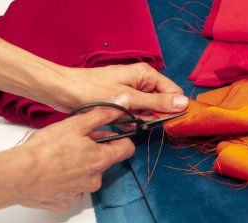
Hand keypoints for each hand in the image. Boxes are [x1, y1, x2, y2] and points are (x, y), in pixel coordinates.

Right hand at [13, 93, 133, 210]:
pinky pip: (71, 189)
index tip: (113, 134)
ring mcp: (79, 193)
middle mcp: (95, 180)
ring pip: (87, 176)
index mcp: (101, 160)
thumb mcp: (76, 124)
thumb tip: (123, 102)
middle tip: (78, 140)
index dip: (122, 139)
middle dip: (95, 149)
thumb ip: (103, 114)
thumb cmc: (46, 149)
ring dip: (80, 165)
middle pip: (104, 162)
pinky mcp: (64, 202)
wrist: (18, 175)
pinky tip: (53, 171)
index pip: (127, 149)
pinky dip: (66, 180)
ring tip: (62, 154)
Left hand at [39, 63, 188, 115]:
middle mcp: (141, 83)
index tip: (171, 123)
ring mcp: (131, 93)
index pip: (172, 92)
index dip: (174, 107)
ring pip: (146, 112)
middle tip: (139, 120)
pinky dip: (128, 121)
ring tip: (123, 119)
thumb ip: (157, 102)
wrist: (63, 91)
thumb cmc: (93, 90)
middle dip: (152, 115)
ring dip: (139, 120)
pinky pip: (133, 115)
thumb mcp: (128, 98)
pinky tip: (117, 122)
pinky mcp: (122, 102)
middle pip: (160, 103)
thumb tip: (184, 103)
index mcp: (146, 75)